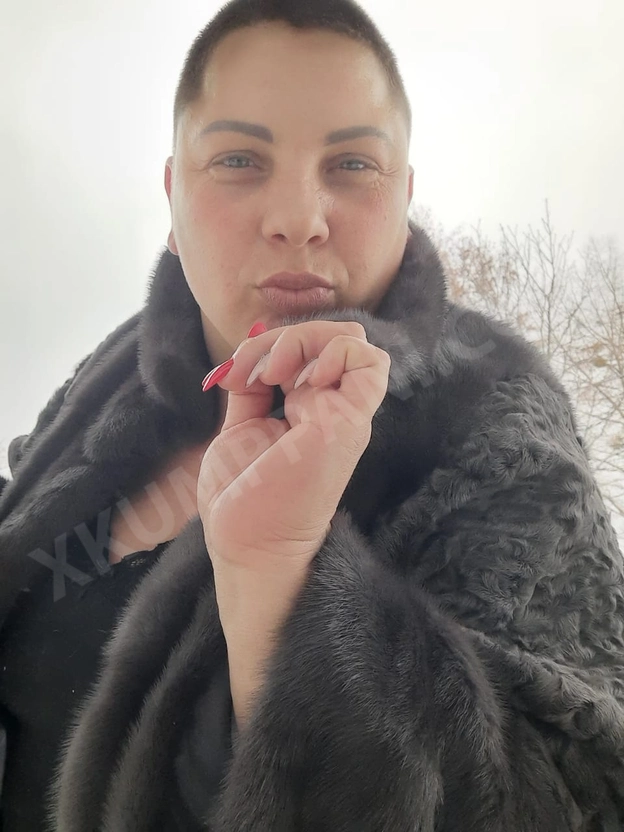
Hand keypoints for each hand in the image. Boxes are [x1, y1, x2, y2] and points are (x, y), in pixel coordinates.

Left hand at [197, 320, 389, 727]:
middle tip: (251, 369)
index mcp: (313, 411)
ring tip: (268, 371)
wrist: (247, 547)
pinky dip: (332, 351)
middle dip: (286, 337)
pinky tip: (294, 377)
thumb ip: (253, 388)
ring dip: (303, 340)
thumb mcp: (241, 426)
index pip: (316, 349)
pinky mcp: (347, 424)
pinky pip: (367, 362)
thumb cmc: (243, 500)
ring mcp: (346, 416)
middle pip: (334, 338)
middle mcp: (336, 410)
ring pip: (351, 341)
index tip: (238, 374)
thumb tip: (252, 350)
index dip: (276, 344)